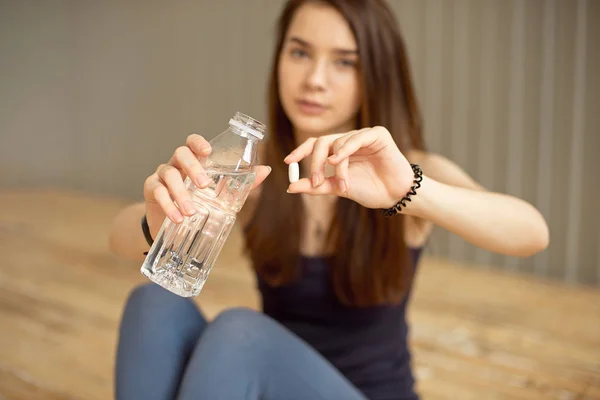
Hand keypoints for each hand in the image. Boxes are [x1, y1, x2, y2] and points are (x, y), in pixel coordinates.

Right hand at [143, 134, 270, 236]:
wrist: (173, 226)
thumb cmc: (200, 204)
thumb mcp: (222, 195)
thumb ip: (242, 183)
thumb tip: (265, 170)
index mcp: (193, 161)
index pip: (192, 142)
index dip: (198, 142)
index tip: (207, 151)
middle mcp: (176, 164)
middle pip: (180, 154)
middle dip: (193, 167)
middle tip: (205, 185)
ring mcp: (161, 175)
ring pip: (168, 174)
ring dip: (181, 193)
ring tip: (192, 212)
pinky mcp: (151, 190)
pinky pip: (157, 192)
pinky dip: (168, 205)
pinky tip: (177, 218)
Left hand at [284, 127, 413, 208]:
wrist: (395, 196)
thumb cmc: (370, 190)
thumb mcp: (338, 189)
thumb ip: (316, 186)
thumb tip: (291, 187)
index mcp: (338, 151)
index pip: (315, 145)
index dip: (300, 151)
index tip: (289, 162)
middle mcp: (348, 140)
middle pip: (322, 142)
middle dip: (315, 162)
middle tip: (317, 182)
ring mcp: (362, 135)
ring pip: (338, 144)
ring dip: (336, 167)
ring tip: (343, 186)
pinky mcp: (377, 134)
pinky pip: (355, 138)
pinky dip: (345, 150)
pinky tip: (338, 163)